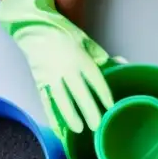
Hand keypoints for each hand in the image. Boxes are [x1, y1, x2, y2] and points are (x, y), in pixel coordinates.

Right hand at [0, 0, 113, 133]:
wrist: (34, 29)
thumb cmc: (64, 35)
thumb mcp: (85, 40)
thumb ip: (101, 55)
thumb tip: (123, 63)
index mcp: (79, 57)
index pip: (94, 78)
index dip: (103, 93)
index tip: (111, 106)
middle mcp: (65, 68)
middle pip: (78, 92)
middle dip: (89, 110)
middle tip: (97, 125)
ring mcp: (50, 76)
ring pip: (61, 99)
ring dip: (70, 115)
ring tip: (79, 129)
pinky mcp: (40, 82)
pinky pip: (46, 101)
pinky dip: (52, 116)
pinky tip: (58, 129)